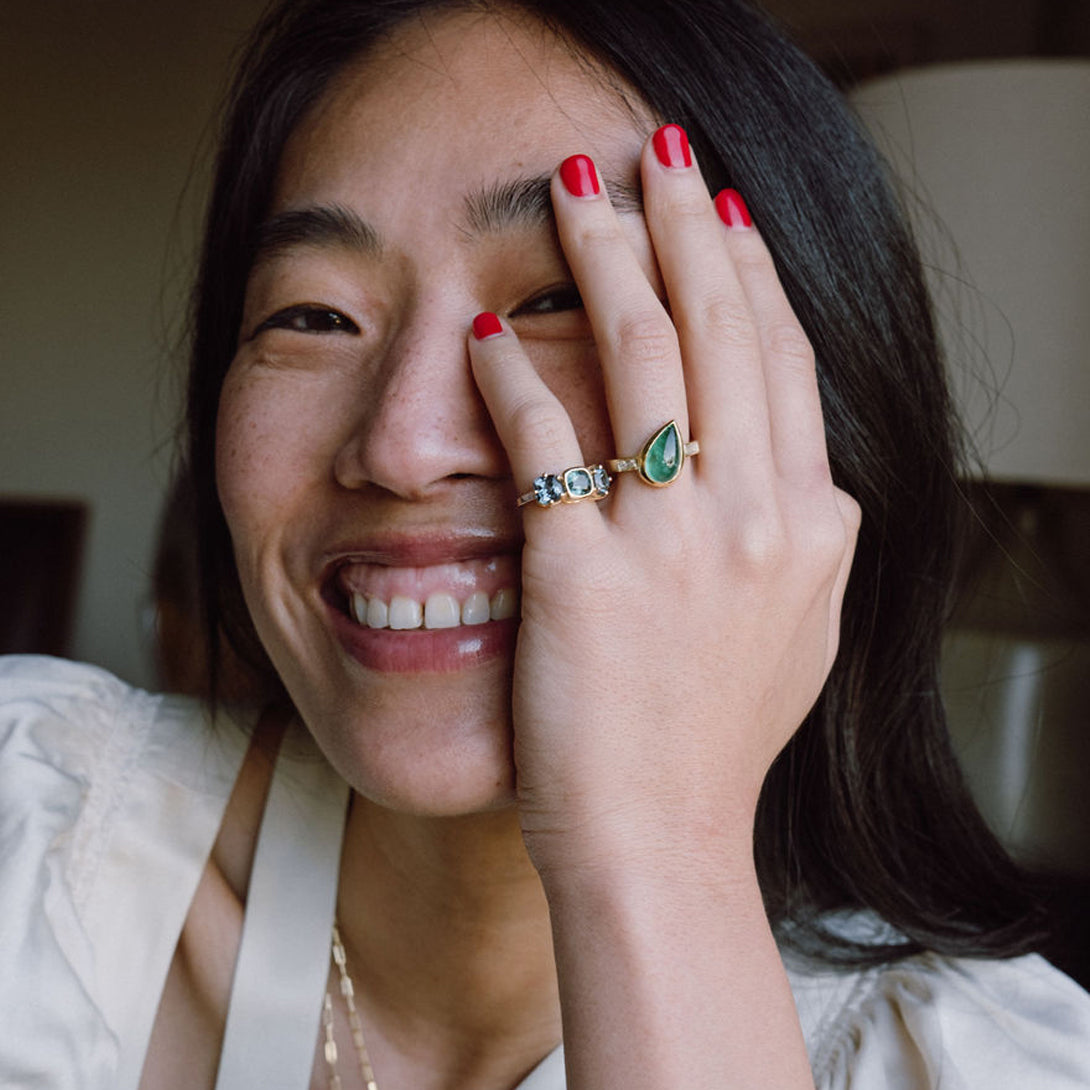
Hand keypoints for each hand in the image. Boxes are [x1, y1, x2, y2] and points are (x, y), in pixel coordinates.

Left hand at [468, 126, 858, 880]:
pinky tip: (488, 327)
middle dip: (683, 225)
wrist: (662, 841)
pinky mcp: (582, 571)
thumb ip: (803, 544)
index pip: (784, 360)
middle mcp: (754, 517)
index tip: (718, 211)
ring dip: (605, 256)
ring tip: (577, 193)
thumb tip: (797, 472)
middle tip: (654, 153)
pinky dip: (512, 371)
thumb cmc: (714, 746)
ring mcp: (671, 541)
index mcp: (811, 526)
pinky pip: (544, 437)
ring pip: (641, 352)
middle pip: (721, 329)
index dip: (750, 272)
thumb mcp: (797, 634)